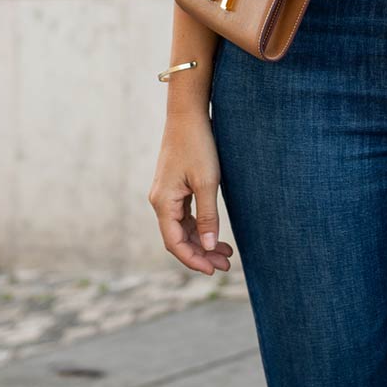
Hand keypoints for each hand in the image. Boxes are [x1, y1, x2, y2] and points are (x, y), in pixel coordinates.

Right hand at [149, 118, 236, 273]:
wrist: (188, 115)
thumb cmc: (198, 145)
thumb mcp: (207, 182)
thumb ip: (207, 215)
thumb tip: (208, 245)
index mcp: (163, 202)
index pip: (174, 243)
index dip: (193, 260)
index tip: (213, 271)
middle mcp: (160, 201)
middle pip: (178, 238)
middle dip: (201, 254)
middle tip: (226, 265)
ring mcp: (166, 195)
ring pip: (182, 229)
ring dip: (202, 242)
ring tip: (226, 254)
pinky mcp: (174, 188)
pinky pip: (185, 216)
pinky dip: (200, 228)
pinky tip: (216, 235)